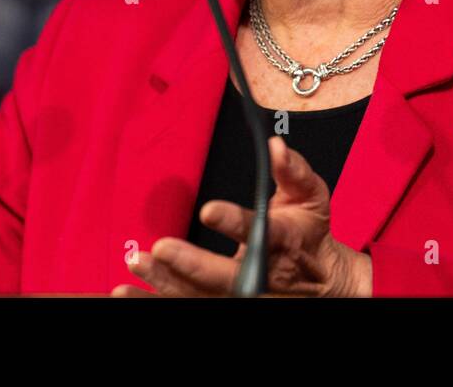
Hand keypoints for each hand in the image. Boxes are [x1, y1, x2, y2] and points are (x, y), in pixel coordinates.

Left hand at [112, 136, 371, 296]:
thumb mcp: (310, 196)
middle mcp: (264, 276)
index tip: (209, 210)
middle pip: (227, 277)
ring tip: (137, 264)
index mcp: (284, 242)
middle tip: (161, 247)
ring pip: (203, 297)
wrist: (323, 281)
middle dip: (193, 264)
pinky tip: (129, 291)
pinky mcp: (226, 303)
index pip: (260, 233)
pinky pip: (190, 306)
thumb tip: (275, 146)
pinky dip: (160, 298)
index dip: (235, 222)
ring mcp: (245, 295)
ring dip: (167, 283)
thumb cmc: (309, 232)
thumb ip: (293, 171)